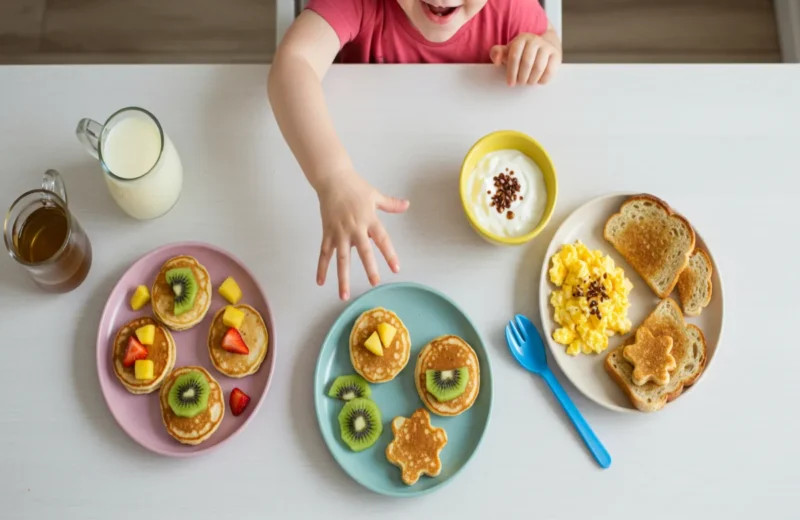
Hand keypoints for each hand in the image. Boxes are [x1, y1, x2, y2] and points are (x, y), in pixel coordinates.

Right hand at [315, 171, 408, 299]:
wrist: (332, 179)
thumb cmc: (355, 187)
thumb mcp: (375, 195)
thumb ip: (391, 204)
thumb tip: (407, 205)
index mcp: (369, 219)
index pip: (382, 240)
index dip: (389, 254)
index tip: (396, 268)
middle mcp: (355, 228)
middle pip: (363, 252)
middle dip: (369, 268)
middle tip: (374, 283)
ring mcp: (339, 233)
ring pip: (341, 259)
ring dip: (342, 278)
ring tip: (344, 295)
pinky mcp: (327, 233)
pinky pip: (324, 254)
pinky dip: (321, 268)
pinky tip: (320, 282)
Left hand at [490, 33, 561, 86]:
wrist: (544, 46)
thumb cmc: (522, 52)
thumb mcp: (508, 51)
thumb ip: (497, 53)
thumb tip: (496, 59)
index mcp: (521, 39)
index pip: (514, 56)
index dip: (511, 72)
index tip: (510, 83)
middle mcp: (535, 40)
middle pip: (527, 63)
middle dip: (521, 77)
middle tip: (520, 83)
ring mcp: (547, 47)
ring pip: (538, 67)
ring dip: (531, 80)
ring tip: (528, 82)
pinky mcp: (556, 55)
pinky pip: (549, 71)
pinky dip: (542, 80)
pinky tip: (537, 81)